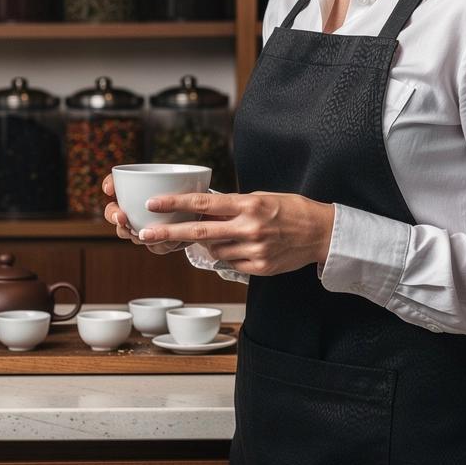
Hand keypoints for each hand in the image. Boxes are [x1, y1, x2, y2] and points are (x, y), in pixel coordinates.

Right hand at [101, 174, 190, 255]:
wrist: (202, 214)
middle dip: (113, 215)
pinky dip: (160, 244)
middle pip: (113, 211)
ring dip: (133, 233)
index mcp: (135, 189)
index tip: (109, 189)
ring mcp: (143, 227)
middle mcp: (134, 210)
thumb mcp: (180, 180)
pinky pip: (154, 246)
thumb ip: (169, 178)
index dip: (109, 184)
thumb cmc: (188, 191)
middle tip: (121, 217)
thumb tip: (162, 172)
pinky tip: (168, 241)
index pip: (115, 183)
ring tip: (142, 233)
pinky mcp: (158, 242)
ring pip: (128, 233)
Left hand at [133, 191, 334, 276]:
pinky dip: (228, 255)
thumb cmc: (290, 209)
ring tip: (229, 234)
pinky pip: (230, 263)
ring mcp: (254, 249)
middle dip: (169, 232)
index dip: (176, 203)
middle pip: (199, 231)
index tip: (153, 203)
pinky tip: (242, 246)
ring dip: (210, 243)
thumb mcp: (261, 197)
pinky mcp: (259, 267)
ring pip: (214, 250)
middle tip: (145, 233)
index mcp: (248, 204)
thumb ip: (232, 205)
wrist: (321, 232)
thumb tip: (203, 210)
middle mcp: (249, 227)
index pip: (204, 203)